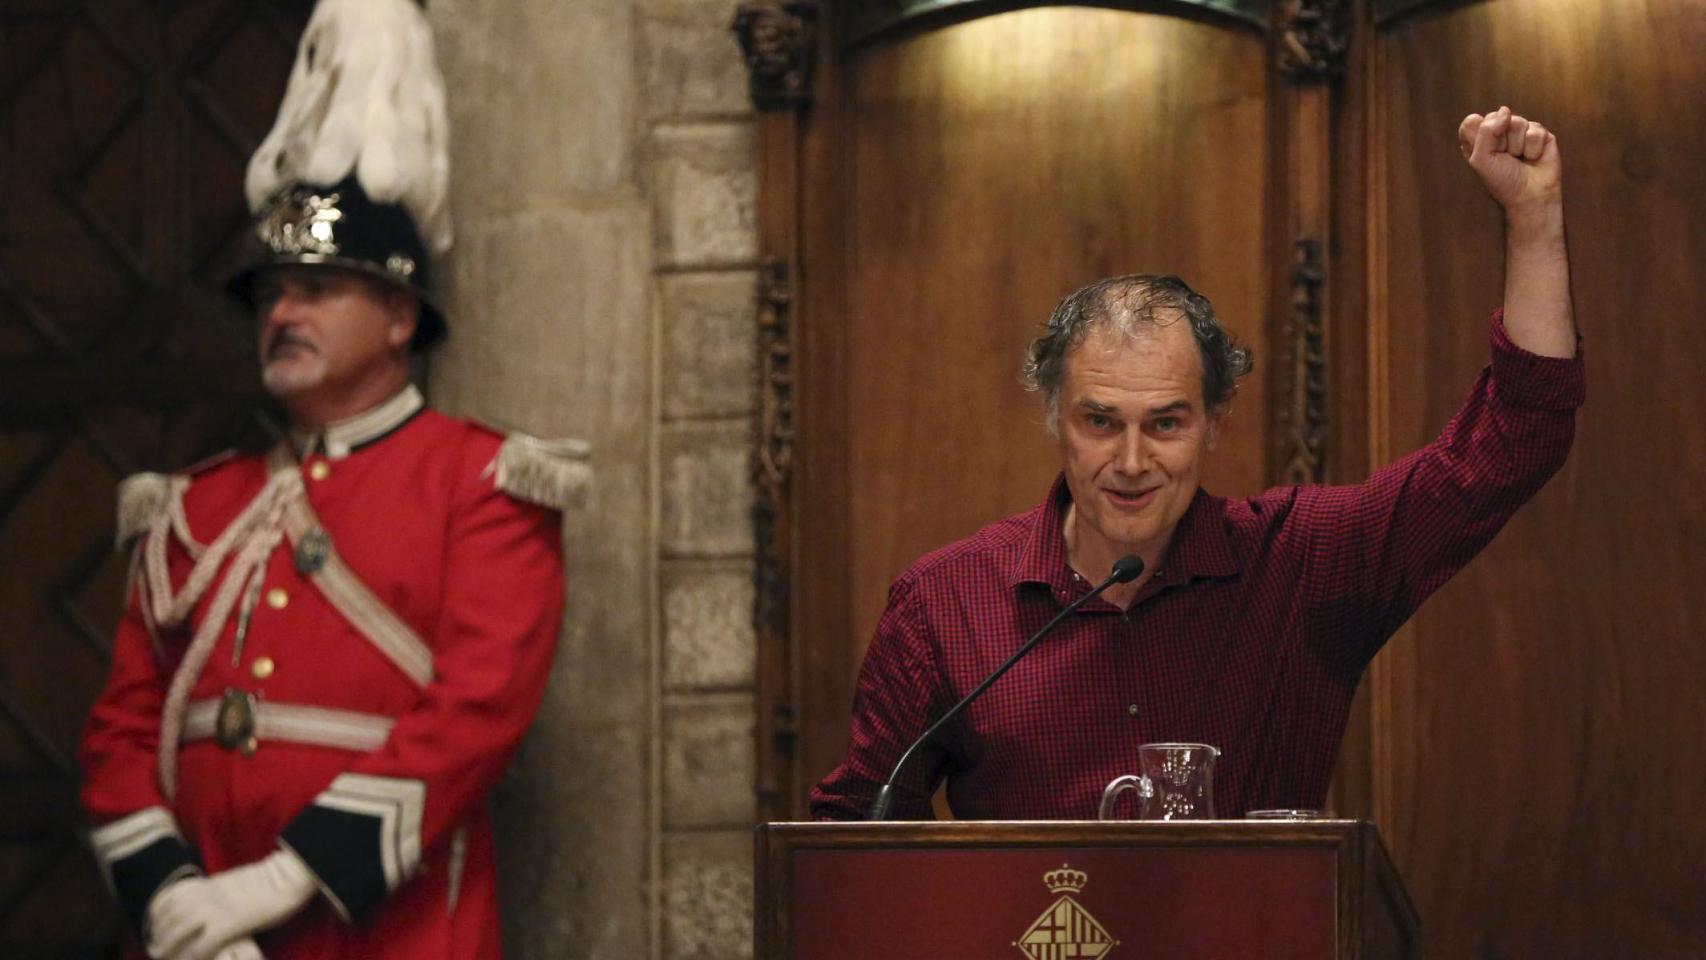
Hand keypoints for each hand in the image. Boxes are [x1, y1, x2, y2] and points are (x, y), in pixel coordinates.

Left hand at [145, 850, 314, 959]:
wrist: (292, 873)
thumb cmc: (275, 879)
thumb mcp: (240, 881)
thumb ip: (224, 891)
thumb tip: (217, 899)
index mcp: (212, 883)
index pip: (174, 895)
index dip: (159, 910)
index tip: (154, 923)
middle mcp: (209, 895)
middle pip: (171, 913)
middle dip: (158, 931)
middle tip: (155, 947)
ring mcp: (218, 908)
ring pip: (179, 928)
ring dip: (168, 944)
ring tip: (163, 955)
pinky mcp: (231, 923)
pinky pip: (202, 943)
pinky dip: (191, 954)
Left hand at [1458, 105, 1561, 215]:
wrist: (1529, 196)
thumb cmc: (1502, 180)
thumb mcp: (1481, 159)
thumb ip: (1485, 131)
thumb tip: (1505, 110)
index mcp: (1478, 138)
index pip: (1472, 121)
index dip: (1480, 135)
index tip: (1486, 153)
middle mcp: (1498, 132)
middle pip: (1496, 117)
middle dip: (1500, 141)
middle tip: (1505, 157)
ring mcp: (1520, 131)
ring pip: (1517, 122)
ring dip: (1518, 146)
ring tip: (1519, 158)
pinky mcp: (1540, 134)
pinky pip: (1535, 130)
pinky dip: (1533, 148)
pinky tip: (1533, 157)